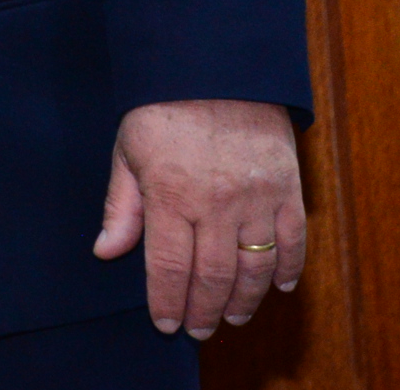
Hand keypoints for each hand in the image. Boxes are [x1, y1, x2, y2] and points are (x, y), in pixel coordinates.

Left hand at [93, 97, 304, 337]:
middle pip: (213, 275)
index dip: (167, 301)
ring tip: (232, 317)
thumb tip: (107, 251)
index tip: (166, 324)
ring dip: (244, 299)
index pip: (167, 265)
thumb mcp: (128, 149)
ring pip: (255, 266)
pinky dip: (287, 269)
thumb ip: (122, 204)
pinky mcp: (288, 188)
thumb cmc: (163, 108)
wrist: (217, 67)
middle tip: (199, 331)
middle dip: (204, 310)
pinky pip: (293, 240)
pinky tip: (276, 286)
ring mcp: (257, 197)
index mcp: (170, 193)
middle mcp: (216, 202)